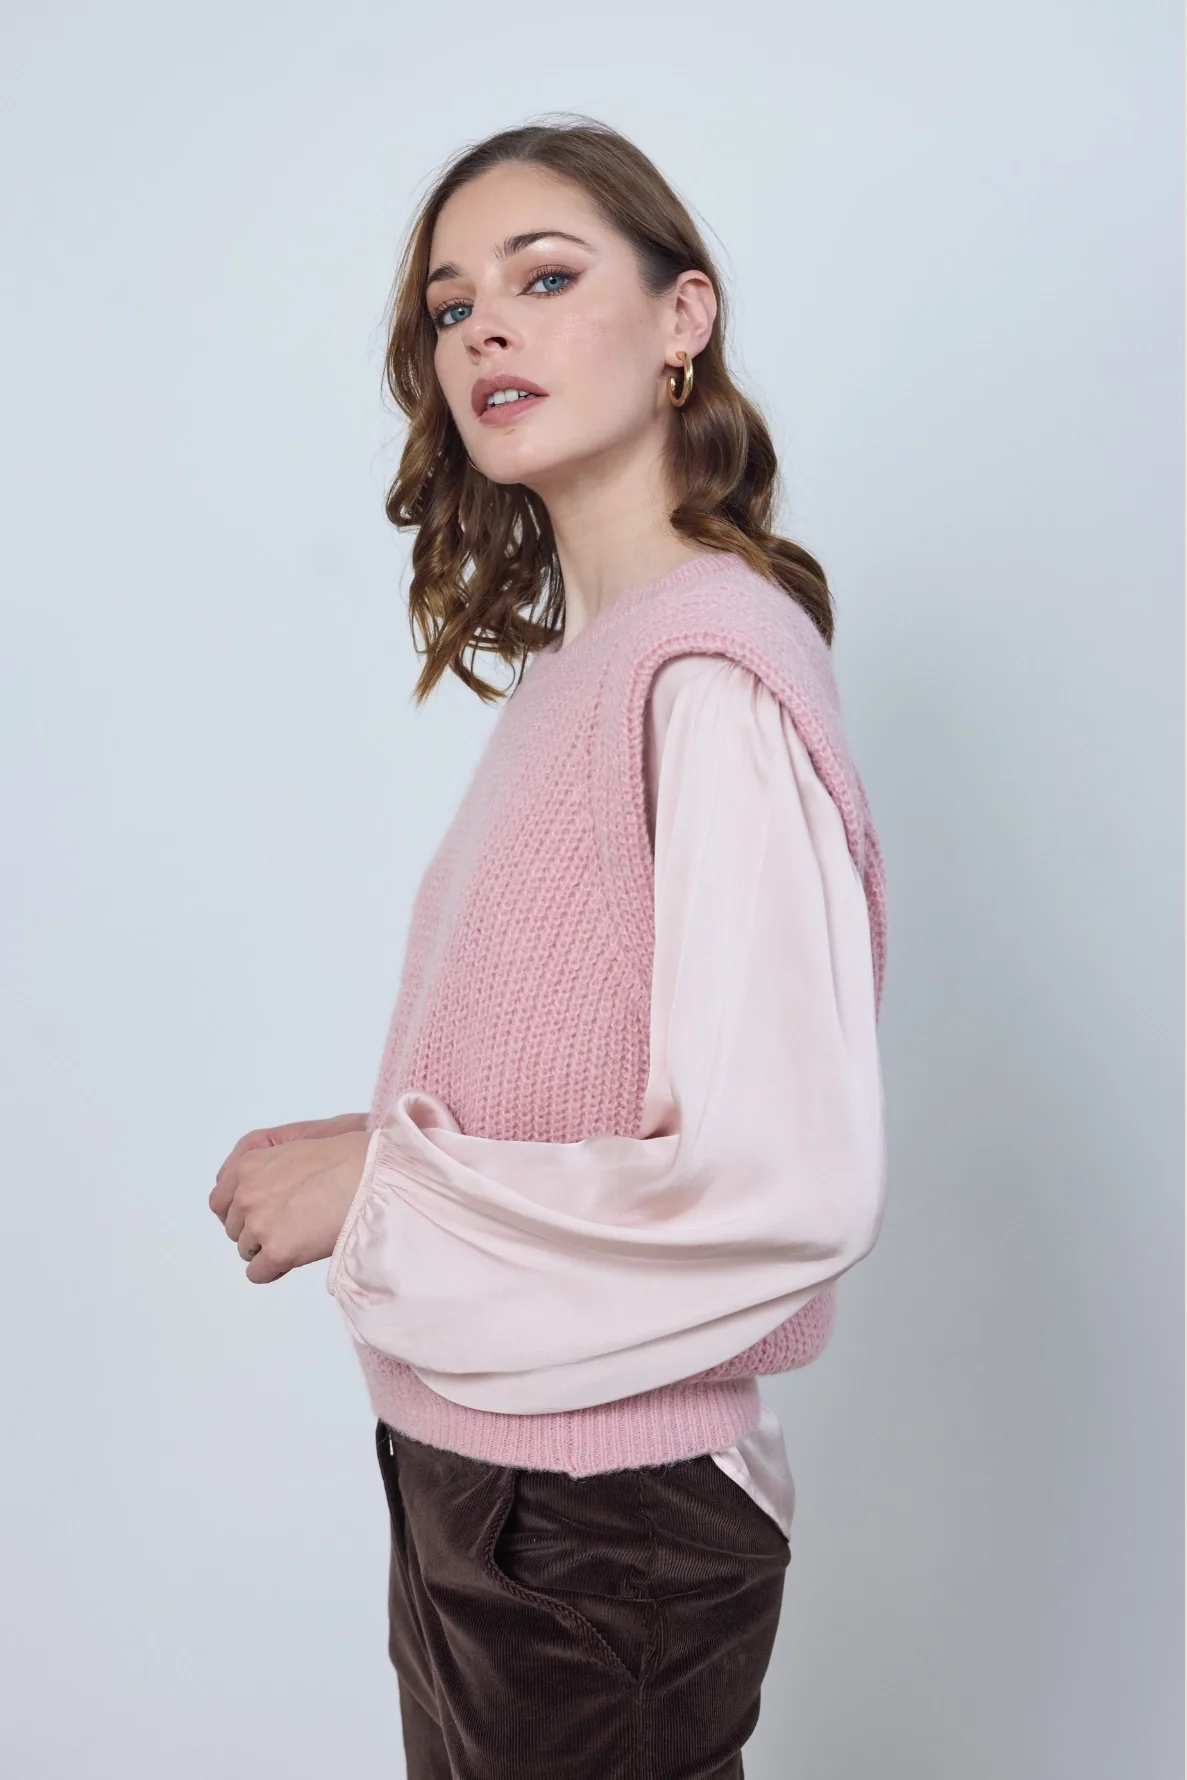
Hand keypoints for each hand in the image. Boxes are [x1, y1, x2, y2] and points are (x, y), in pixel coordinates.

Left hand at [210, 1116, 370, 1283]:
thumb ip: (269, 1172)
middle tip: (287, 1227)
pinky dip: (272, 1270)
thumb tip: (266, 1195)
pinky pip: (257, 1273)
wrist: (371, 1178)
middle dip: (256, 1231)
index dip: (240, 1212)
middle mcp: (247, 1195)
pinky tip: (293, 1260)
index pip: (220, 1201)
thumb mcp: (295, 1150)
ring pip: (246, 1251)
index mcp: (249, 1167)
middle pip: (234, 1228)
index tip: (260, 1216)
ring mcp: (260, 1224)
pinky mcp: (277, 1250)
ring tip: (299, 1238)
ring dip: (266, 1249)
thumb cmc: (347, 1160)